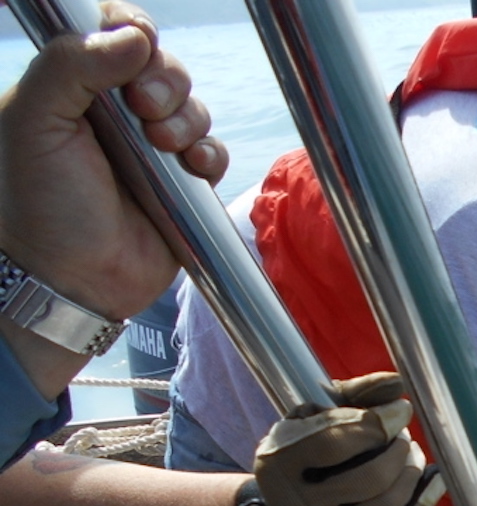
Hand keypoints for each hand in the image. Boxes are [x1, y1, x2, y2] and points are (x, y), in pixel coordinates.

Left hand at [0, 1, 227, 326]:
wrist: (73, 278)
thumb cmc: (42, 204)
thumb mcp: (36, 121)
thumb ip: (71, 64)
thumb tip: (135, 35)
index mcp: (72, 85)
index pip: (110, 32)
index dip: (133, 28)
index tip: (139, 41)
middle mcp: (114, 112)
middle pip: (162, 66)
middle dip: (165, 80)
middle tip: (145, 107)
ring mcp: (151, 148)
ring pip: (192, 107)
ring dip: (186, 121)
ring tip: (162, 147)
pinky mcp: (183, 184)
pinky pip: (213, 152)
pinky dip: (208, 155)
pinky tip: (190, 169)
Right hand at [251, 373, 444, 505]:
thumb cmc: (307, 462)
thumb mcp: (313, 423)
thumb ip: (352, 397)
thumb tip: (398, 383)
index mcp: (282, 464)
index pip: (337, 440)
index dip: (378, 423)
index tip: (401, 412)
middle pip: (373, 476)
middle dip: (400, 451)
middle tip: (405, 439)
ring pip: (391, 503)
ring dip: (413, 473)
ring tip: (414, 457)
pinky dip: (422, 500)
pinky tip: (427, 482)